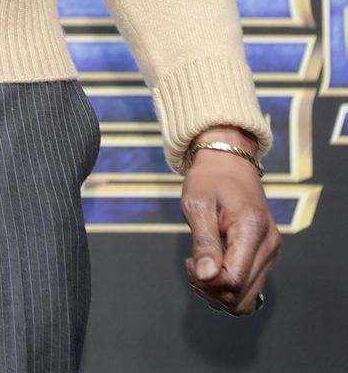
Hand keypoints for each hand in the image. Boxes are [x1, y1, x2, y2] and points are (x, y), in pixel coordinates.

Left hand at [182, 135, 280, 315]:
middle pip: (240, 296)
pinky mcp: (268, 256)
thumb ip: (203, 242)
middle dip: (210, 289)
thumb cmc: (209, 179)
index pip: (233, 279)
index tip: (189, 261)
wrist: (229, 161)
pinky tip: (213, 269)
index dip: (206, 281)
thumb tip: (206, 277)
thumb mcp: (197, 204)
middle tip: (192, 264)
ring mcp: (271, 252)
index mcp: (252, 229)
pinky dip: (229, 289)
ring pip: (246, 300)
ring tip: (201, 268)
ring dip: (219, 294)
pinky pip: (249, 289)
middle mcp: (269, 245)